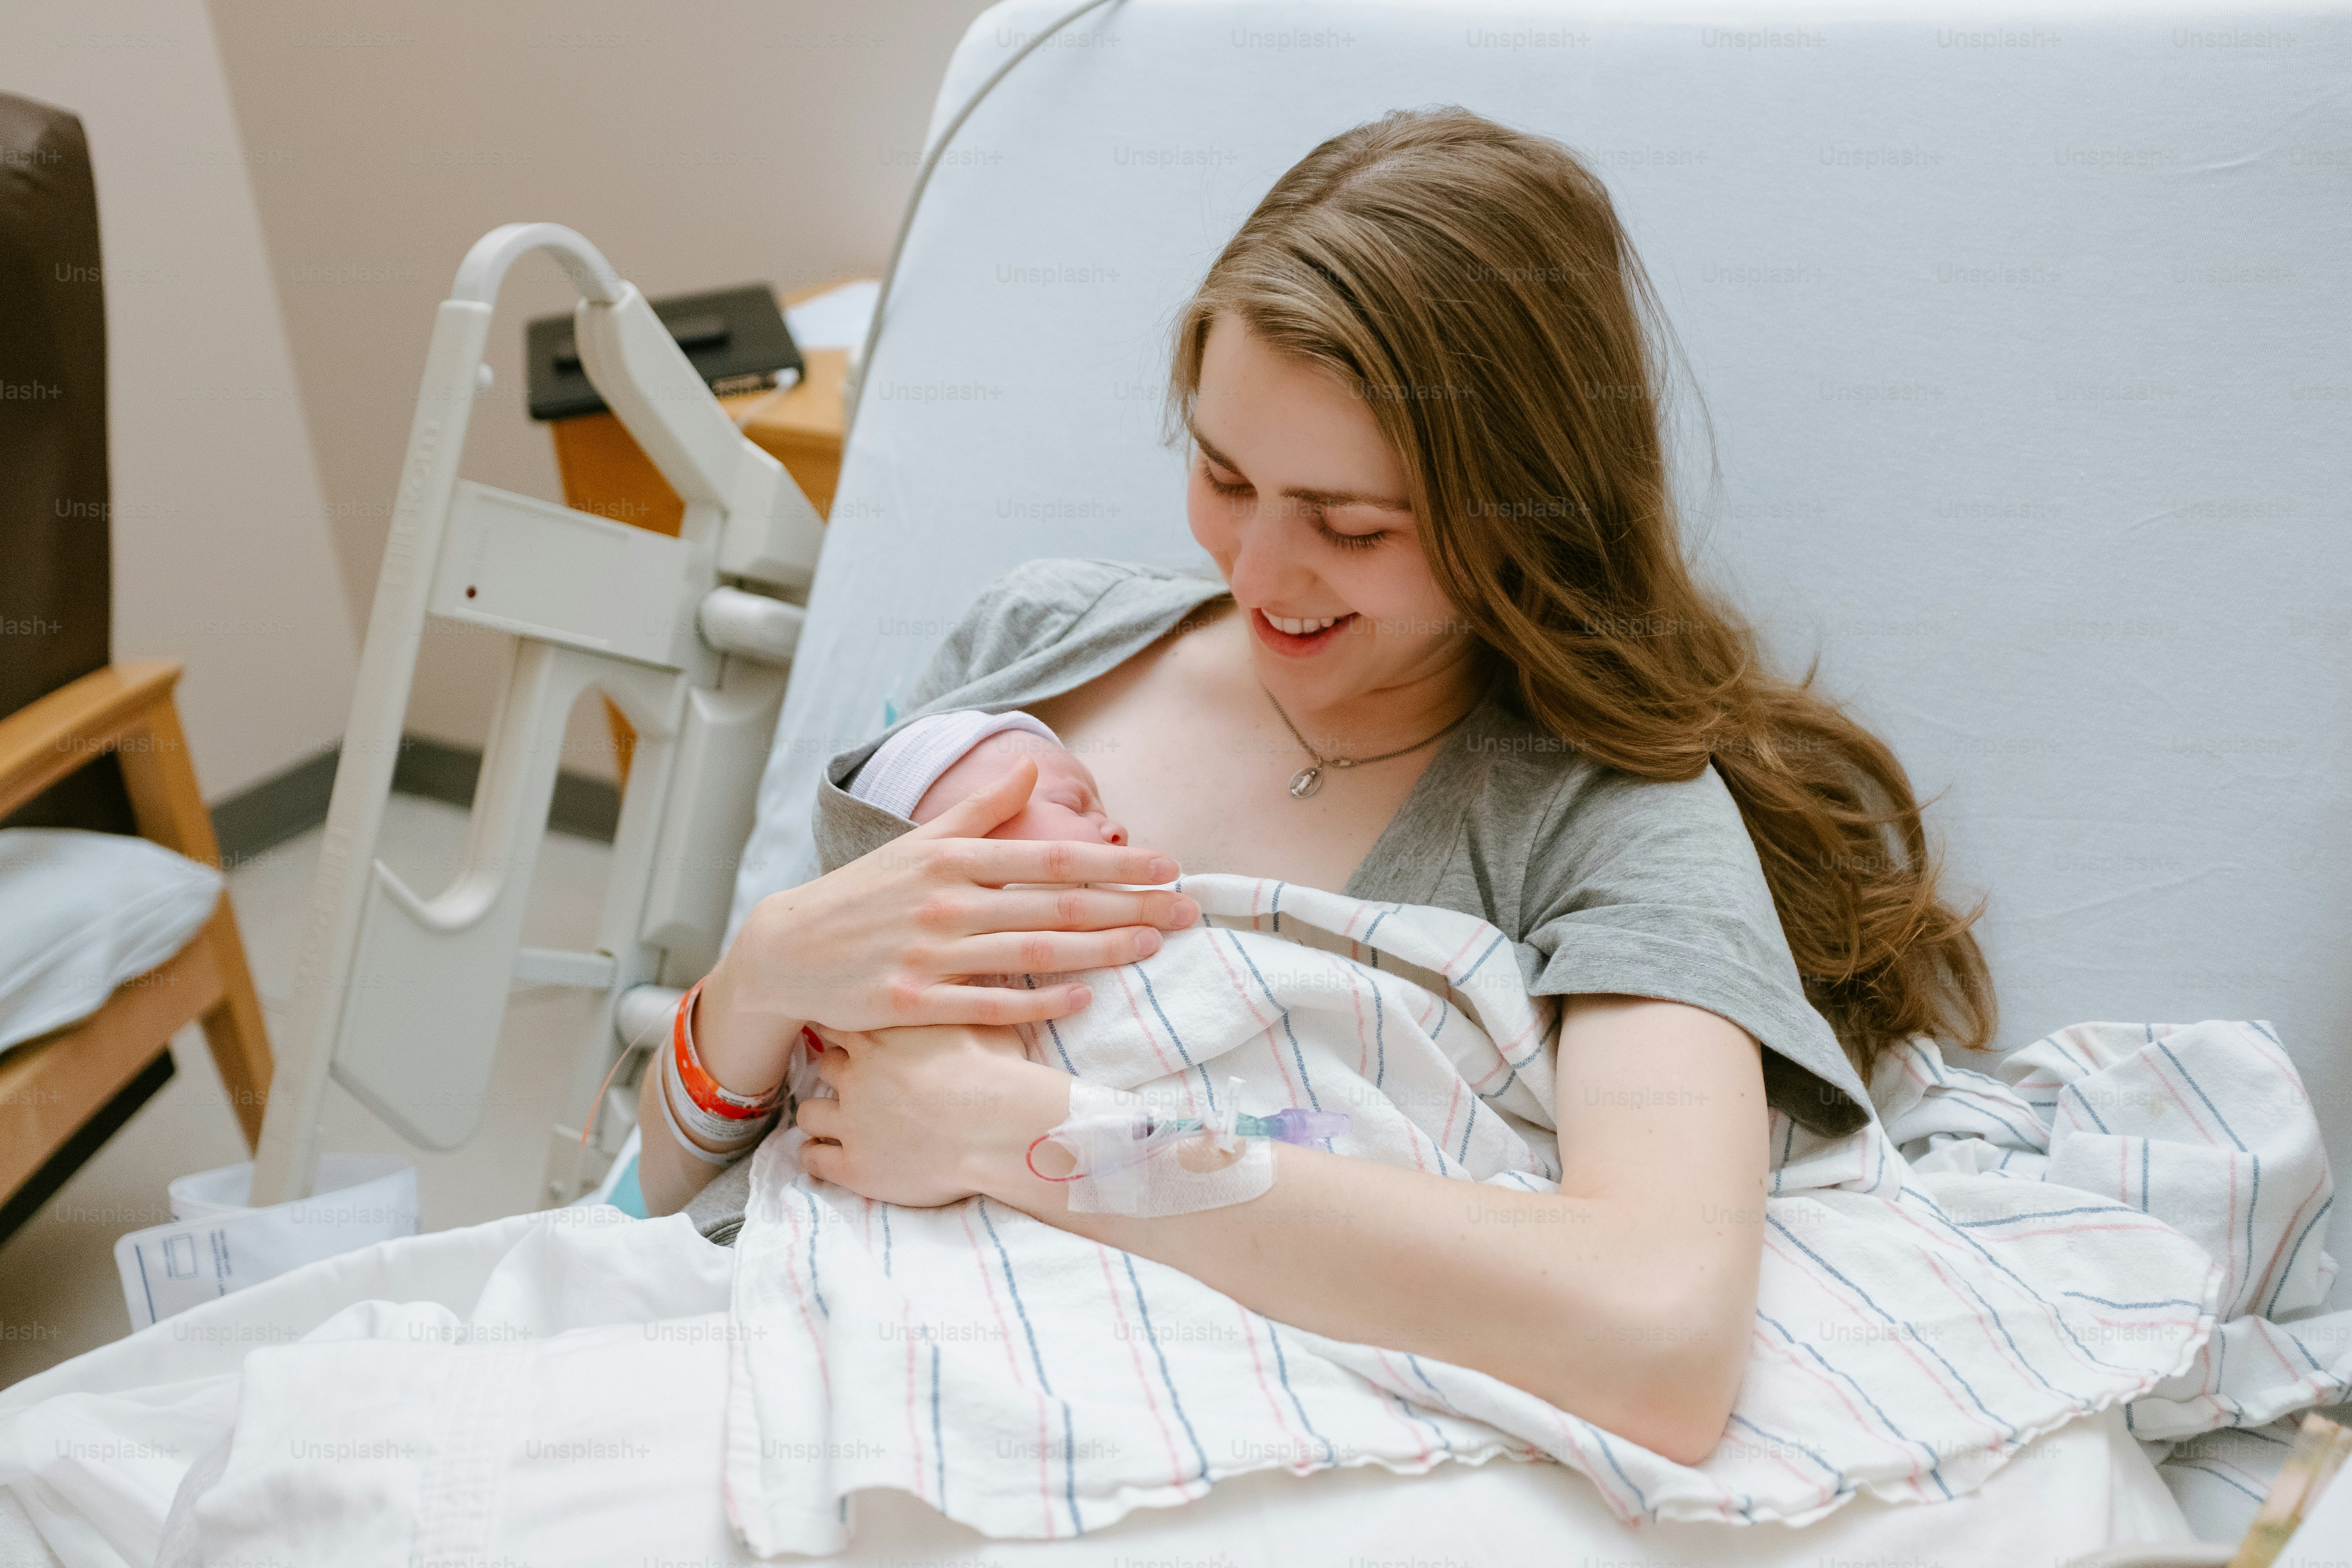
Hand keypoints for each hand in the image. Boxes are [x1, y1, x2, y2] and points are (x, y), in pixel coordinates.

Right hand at [693, 756, 1195, 1095]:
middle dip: (1129, 907)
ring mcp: (928, 955)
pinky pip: (988, 1005)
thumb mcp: (919, 841)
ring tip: (1153, 946)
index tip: (1167, 865)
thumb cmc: (865, 894)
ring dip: (1100, 950)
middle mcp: (945, 904)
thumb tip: (1029, 768)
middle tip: (1186, 911)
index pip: (1050, 857)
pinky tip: (1084, 997)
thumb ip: (980, 807)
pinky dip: (1039, 1002)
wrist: (788, 948)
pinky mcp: (912, 1003)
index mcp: (951, 859)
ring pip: (1033, 952)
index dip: (1114, 861)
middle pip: (1055, 904)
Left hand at [793, 1021, 1070, 1207]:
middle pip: (825, 1066)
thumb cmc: (998, 1072)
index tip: (859, 1041)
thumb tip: (958, 986)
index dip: (849, 1033)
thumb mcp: (979, 1020)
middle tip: (859, 1083)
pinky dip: (816, 1157)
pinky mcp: (854, 1166)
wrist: (1000, 1127)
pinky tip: (828, 1157)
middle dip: (839, 1073)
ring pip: (809, 1113)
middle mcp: (856, 1075)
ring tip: (837, 1123)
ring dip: (821, 1115)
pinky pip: (813, 1159)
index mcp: (879, 1036)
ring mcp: (851, 1122)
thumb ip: (955, 1004)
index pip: (841, 1024)